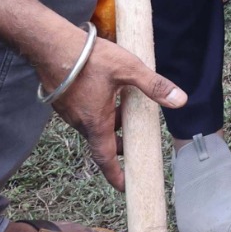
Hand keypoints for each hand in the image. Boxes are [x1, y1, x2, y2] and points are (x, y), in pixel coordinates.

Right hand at [41, 30, 185, 191]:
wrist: (50, 44)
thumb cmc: (88, 58)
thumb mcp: (129, 70)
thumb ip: (154, 86)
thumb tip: (180, 100)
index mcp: (95, 122)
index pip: (105, 158)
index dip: (116, 175)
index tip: (125, 187)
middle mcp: (78, 121)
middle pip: (101, 141)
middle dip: (119, 144)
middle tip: (135, 142)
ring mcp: (67, 110)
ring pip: (92, 124)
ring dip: (110, 123)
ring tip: (127, 110)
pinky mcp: (62, 98)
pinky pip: (83, 112)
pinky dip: (98, 110)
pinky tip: (108, 92)